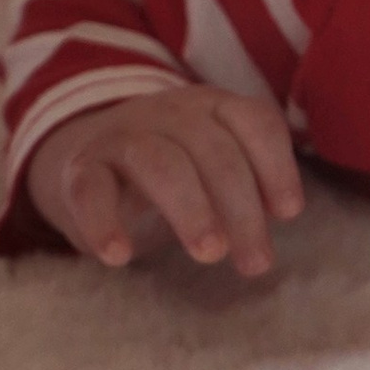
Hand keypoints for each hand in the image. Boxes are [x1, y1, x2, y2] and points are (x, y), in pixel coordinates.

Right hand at [26, 84, 304, 275]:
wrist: (85, 160)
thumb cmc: (170, 172)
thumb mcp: (212, 167)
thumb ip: (246, 186)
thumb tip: (279, 218)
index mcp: (211, 107)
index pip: (253, 121)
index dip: (276, 165)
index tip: (289, 214)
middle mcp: (169, 112)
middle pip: (213, 150)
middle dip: (241, 209)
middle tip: (255, 263)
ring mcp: (121, 136)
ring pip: (159, 162)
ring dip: (190, 209)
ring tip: (209, 255)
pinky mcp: (80, 169)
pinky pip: (91, 190)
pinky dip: (103, 222)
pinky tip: (118, 256)